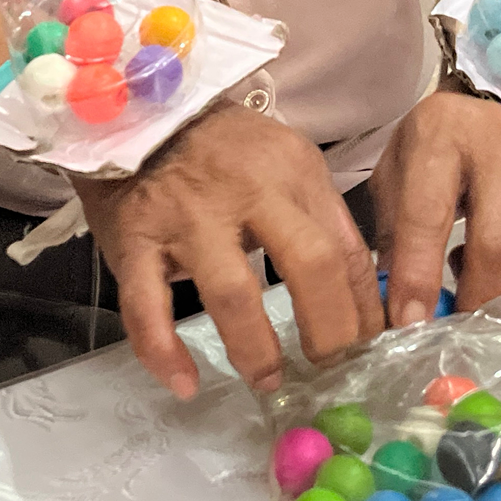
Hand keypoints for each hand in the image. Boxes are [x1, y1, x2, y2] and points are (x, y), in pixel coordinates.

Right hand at [72, 106, 383, 399]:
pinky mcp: (135, 241)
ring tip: (267, 379)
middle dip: (328, 329)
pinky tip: (185, 383)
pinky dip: (164, 352)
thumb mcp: (286, 163)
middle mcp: (246, 190)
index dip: (361, 309)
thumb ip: (323, 219)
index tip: (364, 347)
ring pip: (230, 294)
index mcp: (292, 172)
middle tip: (329, 367)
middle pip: (308, 265)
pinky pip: (147, 308)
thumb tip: (363, 296)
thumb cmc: (223, 151)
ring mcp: (187, 217)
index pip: (345, 249)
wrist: (137, 116)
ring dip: (254, 349)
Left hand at [369, 90, 500, 328]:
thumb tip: (401, 316)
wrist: (499, 105)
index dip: (418, 276)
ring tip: (476, 303)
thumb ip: (393, 240)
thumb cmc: (437, 150)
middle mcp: (500, 145)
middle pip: (497, 245)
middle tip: (455, 335)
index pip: (427, 216)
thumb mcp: (398, 178)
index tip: (408, 325)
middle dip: (473, 301)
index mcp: (440, 135)